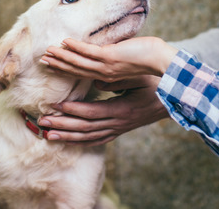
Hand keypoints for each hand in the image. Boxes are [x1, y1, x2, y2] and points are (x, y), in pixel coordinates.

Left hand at [39, 76, 169, 145]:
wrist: (176, 101)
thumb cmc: (159, 84)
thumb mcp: (141, 77)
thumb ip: (119, 79)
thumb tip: (97, 79)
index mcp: (122, 110)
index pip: (92, 113)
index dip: (73, 110)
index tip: (55, 105)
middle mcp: (119, 123)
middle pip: (85, 128)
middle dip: (62, 125)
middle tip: (42, 122)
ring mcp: (119, 129)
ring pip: (89, 137)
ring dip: (67, 136)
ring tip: (47, 135)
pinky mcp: (120, 130)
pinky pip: (97, 140)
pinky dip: (81, 141)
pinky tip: (68, 141)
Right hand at [41, 36, 177, 83]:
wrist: (163, 63)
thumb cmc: (150, 59)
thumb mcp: (127, 62)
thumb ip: (114, 62)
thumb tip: (105, 63)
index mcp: (108, 76)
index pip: (83, 72)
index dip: (67, 69)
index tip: (53, 66)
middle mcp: (105, 74)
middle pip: (76, 69)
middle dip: (59, 64)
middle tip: (43, 60)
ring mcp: (107, 67)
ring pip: (79, 62)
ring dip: (62, 57)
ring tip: (48, 52)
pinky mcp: (112, 58)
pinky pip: (90, 52)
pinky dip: (77, 47)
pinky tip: (65, 42)